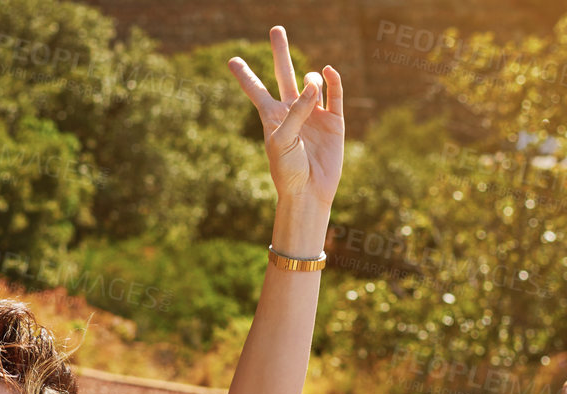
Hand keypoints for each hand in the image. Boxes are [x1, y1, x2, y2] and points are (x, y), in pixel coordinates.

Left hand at [228, 27, 344, 210]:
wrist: (308, 192)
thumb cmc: (287, 171)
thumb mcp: (282, 140)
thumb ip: (297, 111)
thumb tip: (314, 82)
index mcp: (271, 117)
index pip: (255, 90)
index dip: (245, 75)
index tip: (232, 60)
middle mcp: (292, 111)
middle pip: (284, 74)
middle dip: (280, 52)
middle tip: (276, 29)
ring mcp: (313, 114)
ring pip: (311, 82)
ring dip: (311, 79)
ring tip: (310, 86)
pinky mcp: (333, 121)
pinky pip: (335, 94)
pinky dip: (333, 81)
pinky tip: (328, 71)